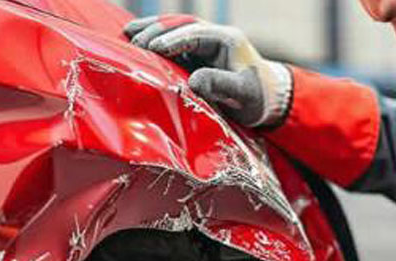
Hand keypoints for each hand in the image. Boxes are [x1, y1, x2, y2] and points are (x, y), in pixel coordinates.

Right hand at [124, 15, 292, 127]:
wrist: (269, 99)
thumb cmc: (258, 98)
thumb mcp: (242, 94)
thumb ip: (220, 85)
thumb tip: (193, 81)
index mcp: (227, 40)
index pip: (195, 34)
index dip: (172, 39)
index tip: (151, 48)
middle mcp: (215, 36)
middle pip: (181, 24)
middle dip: (156, 31)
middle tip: (133, 43)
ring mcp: (205, 42)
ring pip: (175, 28)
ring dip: (151, 29)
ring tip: (127, 32)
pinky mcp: (197, 52)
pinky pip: (173, 39)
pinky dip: (154, 37)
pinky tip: (136, 39)